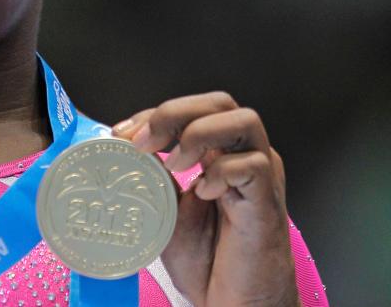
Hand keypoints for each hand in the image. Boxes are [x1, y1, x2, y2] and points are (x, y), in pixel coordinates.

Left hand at [113, 92, 299, 306]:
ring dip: (199, 133)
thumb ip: (155, 179)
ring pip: (245, 121)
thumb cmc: (209, 262)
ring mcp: (262, 177)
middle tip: (143, 141)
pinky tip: (203, 193)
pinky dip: (222, 171)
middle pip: (221, 103)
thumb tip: (126, 150)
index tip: (122, 133)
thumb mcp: (167, 212)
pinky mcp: (269, 202)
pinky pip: (254, 165)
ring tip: (174, 163)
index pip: (193, 110)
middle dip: (175, 112)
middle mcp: (245, 156)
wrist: (237, 306)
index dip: (155, 113)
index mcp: (221, 154)